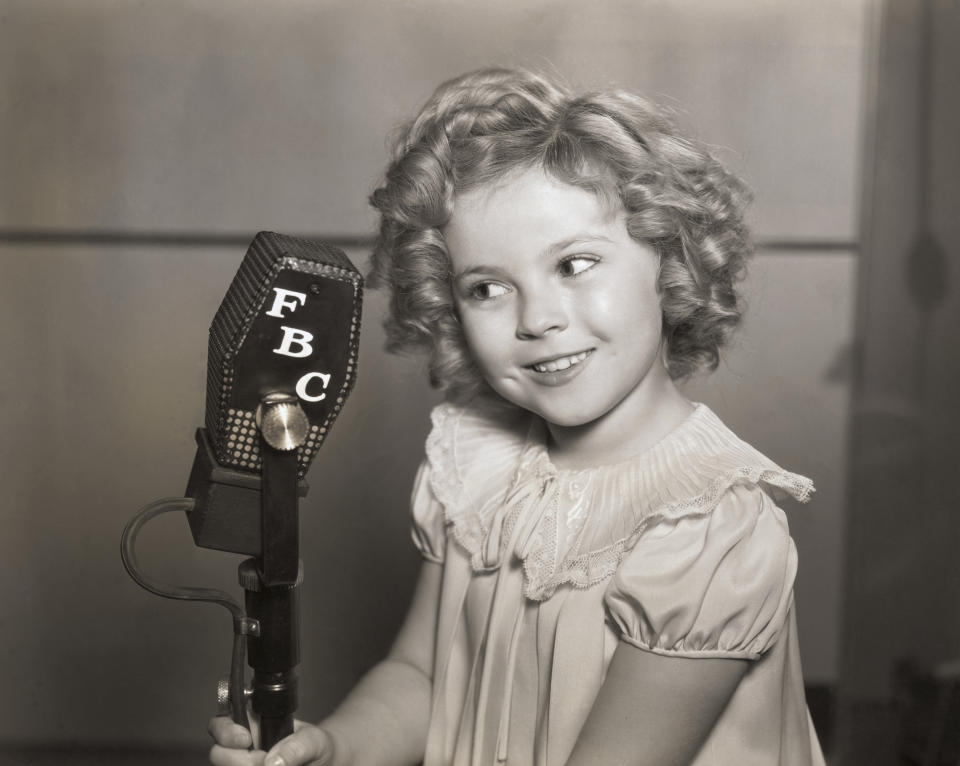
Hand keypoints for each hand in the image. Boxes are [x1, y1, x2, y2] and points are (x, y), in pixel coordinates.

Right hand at [208, 716, 335, 765]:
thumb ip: (298, 746)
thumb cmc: (315, 747)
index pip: (220, 722)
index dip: (226, 731)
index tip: (246, 739)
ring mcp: (241, 763)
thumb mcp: (314, 741)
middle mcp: (240, 746)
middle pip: (218, 754)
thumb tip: (272, 762)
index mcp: (251, 722)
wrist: (322, 764)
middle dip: (241, 760)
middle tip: (265, 761)